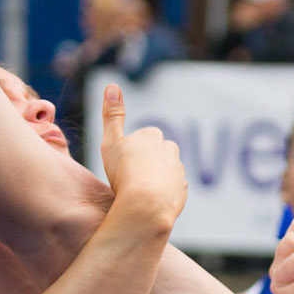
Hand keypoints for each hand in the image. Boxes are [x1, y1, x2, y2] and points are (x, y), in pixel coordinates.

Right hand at [99, 83, 186, 232]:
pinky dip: (160, 194)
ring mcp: (178, 170)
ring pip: (162, 172)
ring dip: (152, 180)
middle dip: (141, 165)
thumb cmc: (124, 174)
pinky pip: (169, 189)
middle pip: (152, 155)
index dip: (126, 154)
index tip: (120, 166)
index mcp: (152, 135)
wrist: (147, 208)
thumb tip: (112, 85)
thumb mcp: (110, 142)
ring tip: (138, 194)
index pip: (138, 140)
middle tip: (128, 181)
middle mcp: (170, 149)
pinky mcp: (183, 190)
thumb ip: (111, 115)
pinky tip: (149, 202)